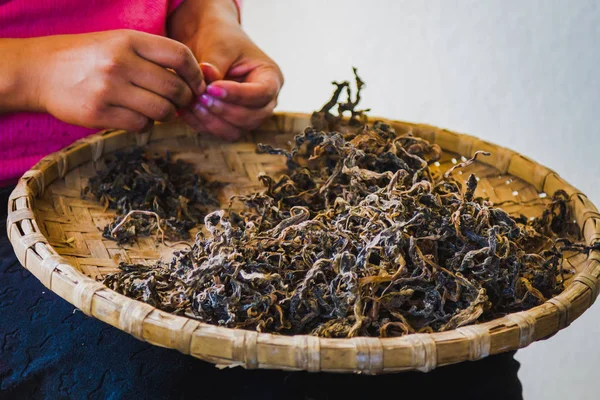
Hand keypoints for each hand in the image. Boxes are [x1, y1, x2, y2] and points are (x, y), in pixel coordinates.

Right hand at [36, 30, 203, 131]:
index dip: (196, 74)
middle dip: (184, 100)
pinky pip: (141, 125)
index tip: (197, 85)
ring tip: (158, 110)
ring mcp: (109, 89)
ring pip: (162, 111)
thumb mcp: (119, 43)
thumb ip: (153, 57)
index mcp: (129, 40)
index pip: (180, 56)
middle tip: (180, 103)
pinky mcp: (99, 113)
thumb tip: (195, 79)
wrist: (38, 71)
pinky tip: (136, 116)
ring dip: (167, 115)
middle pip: (175, 88)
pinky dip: (145, 124)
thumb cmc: (87, 58)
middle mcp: (120, 62)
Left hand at [169, 0, 283, 139]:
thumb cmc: (221, 39)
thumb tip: (208, 78)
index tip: (212, 87)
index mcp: (271, 77)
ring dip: (211, 120)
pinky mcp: (232, 124)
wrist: (209, 44)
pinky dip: (202, 124)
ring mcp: (250, 115)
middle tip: (199, 96)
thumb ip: (215, 64)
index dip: (238, 95)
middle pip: (251, 117)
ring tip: (191, 102)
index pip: (261, 94)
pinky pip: (219, 132)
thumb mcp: (220, 45)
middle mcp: (265, 101)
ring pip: (235, 130)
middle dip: (223, 110)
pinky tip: (186, 110)